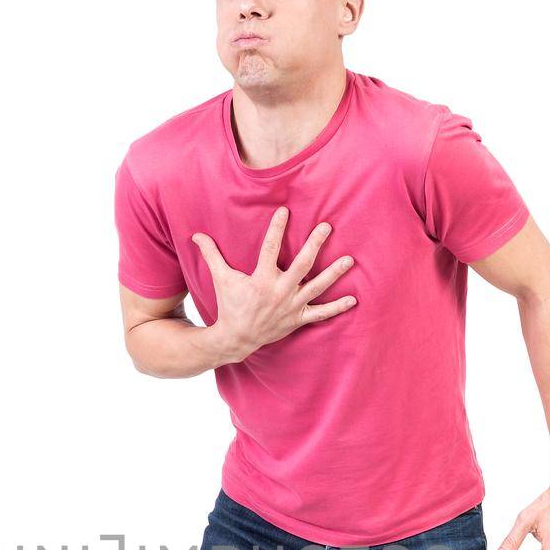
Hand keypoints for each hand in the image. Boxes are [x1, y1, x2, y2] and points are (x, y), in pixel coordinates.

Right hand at [190, 206, 355, 360]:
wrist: (236, 338)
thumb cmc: (230, 305)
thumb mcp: (220, 279)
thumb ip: (211, 255)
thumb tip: (195, 235)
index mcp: (261, 279)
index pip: (269, 248)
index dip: (276, 228)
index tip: (285, 211)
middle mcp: (279, 291)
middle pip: (302, 264)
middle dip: (315, 244)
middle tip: (327, 227)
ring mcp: (291, 306)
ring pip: (317, 287)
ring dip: (334, 274)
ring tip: (349, 260)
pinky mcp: (298, 318)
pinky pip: (321, 314)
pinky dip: (337, 308)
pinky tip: (353, 300)